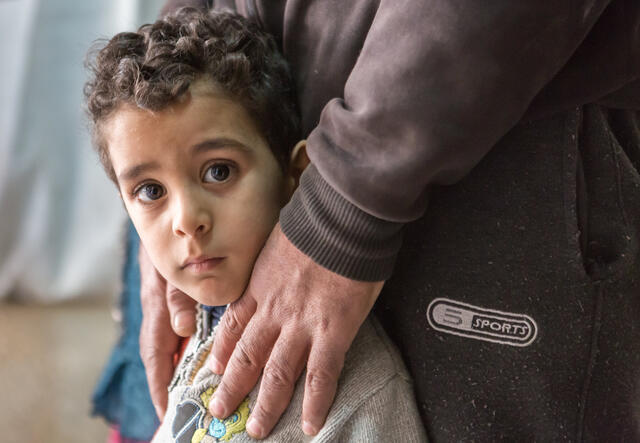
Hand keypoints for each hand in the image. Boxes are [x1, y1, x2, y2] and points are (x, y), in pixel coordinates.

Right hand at [139, 243, 196, 417]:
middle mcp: (160, 308)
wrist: (169, 210)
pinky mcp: (179, 295)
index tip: (168, 413)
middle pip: (162, 355)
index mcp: (157, 305)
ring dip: (182, 367)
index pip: (156, 355)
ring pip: (173, 343)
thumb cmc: (175, 237)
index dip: (161, 385)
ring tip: (198, 394)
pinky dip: (191, 346)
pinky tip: (206, 356)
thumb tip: (181, 329)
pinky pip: (183, 327)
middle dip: (170, 384)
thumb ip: (179, 294)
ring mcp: (168, 303)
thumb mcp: (176, 264)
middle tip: (185, 412)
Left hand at [207, 223, 383, 438]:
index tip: (214, 368)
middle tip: (219, 410)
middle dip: (232, 387)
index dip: (223, 351)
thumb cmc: (314, 223)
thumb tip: (281, 264)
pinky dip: (314, 403)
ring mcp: (301, 325)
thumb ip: (275, 261)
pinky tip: (309, 425)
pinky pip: (321, 375)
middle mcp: (274, 311)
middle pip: (247, 357)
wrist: (339, 219)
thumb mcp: (279, 239)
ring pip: (276, 374)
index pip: (234, 325)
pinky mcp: (332, 332)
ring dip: (265, 406)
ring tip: (256, 430)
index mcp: (260, 287)